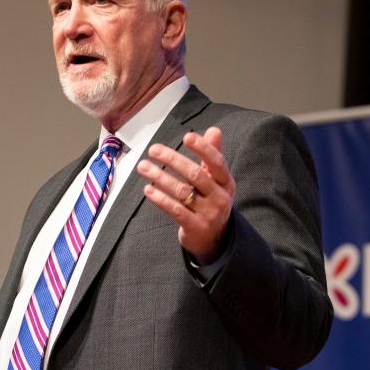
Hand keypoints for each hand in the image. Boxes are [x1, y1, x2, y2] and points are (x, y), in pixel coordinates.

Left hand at [136, 126, 234, 263]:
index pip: (216, 162)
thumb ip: (212, 156)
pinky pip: (175, 209)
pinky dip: (160, 198)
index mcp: (226, 182)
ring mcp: (208, 214)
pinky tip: (148, 188)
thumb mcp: (216, 181)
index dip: (203, 149)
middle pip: (195, 175)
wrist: (214, 239)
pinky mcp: (194, 227)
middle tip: (153, 149)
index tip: (187, 137)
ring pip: (181, 191)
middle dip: (172, 160)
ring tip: (143, 167)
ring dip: (160, 177)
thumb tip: (214, 130)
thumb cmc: (210, 202)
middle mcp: (220, 197)